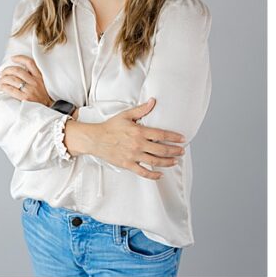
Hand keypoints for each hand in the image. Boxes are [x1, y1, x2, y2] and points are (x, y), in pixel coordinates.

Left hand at [0, 55, 51, 106]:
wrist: (49, 109)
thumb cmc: (42, 97)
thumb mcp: (42, 83)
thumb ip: (33, 76)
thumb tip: (18, 71)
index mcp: (39, 77)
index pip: (30, 63)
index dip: (20, 58)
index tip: (12, 58)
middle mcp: (35, 82)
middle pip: (17, 70)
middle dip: (7, 70)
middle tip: (3, 73)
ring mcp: (30, 90)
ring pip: (13, 79)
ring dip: (3, 79)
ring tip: (0, 80)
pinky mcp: (25, 98)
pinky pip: (11, 90)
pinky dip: (4, 87)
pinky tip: (1, 87)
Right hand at [63, 99, 185, 179]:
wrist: (95, 139)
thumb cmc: (109, 127)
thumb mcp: (125, 115)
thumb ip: (141, 110)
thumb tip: (153, 102)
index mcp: (138, 132)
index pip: (161, 135)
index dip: (174, 137)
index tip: (182, 139)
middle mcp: (138, 144)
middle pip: (162, 150)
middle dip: (174, 151)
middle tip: (181, 151)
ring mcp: (133, 155)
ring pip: (155, 161)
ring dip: (168, 162)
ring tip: (175, 161)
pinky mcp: (127, 164)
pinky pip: (143, 172)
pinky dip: (153, 175)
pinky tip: (160, 174)